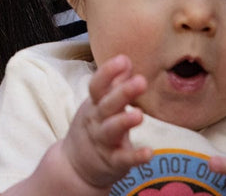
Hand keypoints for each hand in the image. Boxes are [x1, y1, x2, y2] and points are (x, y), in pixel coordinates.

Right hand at [58, 54, 152, 193]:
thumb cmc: (95, 126)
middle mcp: (96, 121)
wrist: (76, 165)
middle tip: (141, 81)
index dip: (108, 72)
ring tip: (140, 114)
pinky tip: (149, 152)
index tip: (123, 59)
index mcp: (94, 104)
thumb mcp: (100, 104)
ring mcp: (103, 142)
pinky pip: (123, 159)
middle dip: (122, 92)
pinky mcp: (112, 162)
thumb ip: (114, 83)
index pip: (97, 85)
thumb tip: (126, 59)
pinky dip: (135, 156)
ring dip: (124, 121)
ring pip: (111, 130)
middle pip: (107, 105)